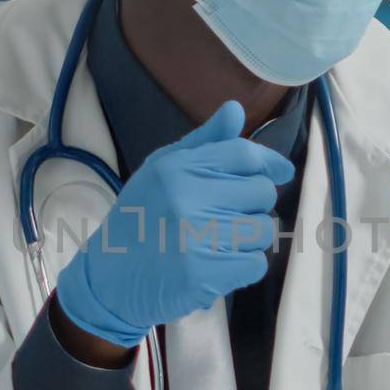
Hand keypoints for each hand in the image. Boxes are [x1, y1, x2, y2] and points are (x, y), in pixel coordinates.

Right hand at [56, 100, 293, 345]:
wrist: (107, 280)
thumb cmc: (138, 220)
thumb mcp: (160, 171)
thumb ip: (203, 142)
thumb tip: (236, 110)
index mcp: (176, 167)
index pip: (243, 154)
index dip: (270, 162)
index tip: (281, 172)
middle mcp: (186, 197)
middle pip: (261, 193)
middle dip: (254, 205)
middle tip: (228, 217)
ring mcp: (195, 237)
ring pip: (263, 230)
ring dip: (250, 238)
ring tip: (221, 242)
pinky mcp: (203, 274)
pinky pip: (255, 264)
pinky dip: (244, 267)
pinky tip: (220, 264)